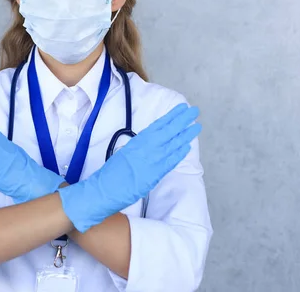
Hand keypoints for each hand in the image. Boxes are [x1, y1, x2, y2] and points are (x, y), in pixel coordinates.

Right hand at [58, 103, 201, 232]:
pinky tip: (187, 146)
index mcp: (137, 143)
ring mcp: (151, 162)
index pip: (157, 126)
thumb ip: (137, 149)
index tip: (180, 109)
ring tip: (196, 126)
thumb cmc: (110, 173)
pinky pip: (170, 161)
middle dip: (181, 121)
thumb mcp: (124, 154)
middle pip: (168, 132)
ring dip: (185, 135)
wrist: (104, 190)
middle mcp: (145, 149)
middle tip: (194, 111)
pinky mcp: (154, 174)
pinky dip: (179, 153)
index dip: (170, 117)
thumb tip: (148, 145)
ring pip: (172, 144)